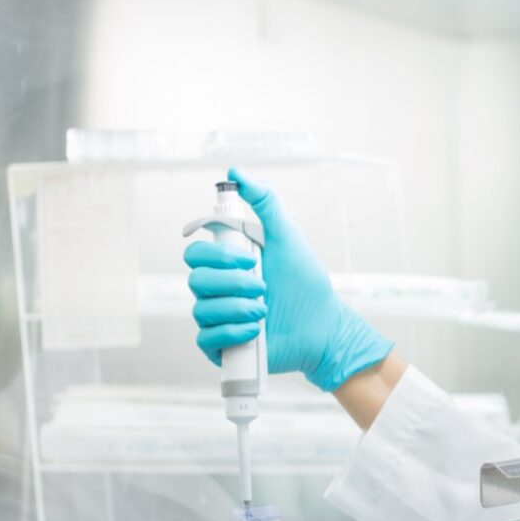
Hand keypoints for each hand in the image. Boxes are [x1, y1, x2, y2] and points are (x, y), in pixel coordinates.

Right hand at [185, 168, 394, 391]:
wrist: (324, 328)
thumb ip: (265, 203)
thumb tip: (237, 172)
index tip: (251, 257)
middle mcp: (216, 290)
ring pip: (202, 308)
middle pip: (196, 279)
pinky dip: (233, 332)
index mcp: (226, 264)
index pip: (195, 252)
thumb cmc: (306, 284)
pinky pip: (207, 339)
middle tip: (263, 286)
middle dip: (232, 282)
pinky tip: (256, 331)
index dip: (218, 254)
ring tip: (265, 310)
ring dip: (238, 307)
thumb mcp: (288, 237)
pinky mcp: (221, 348)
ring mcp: (217, 319)